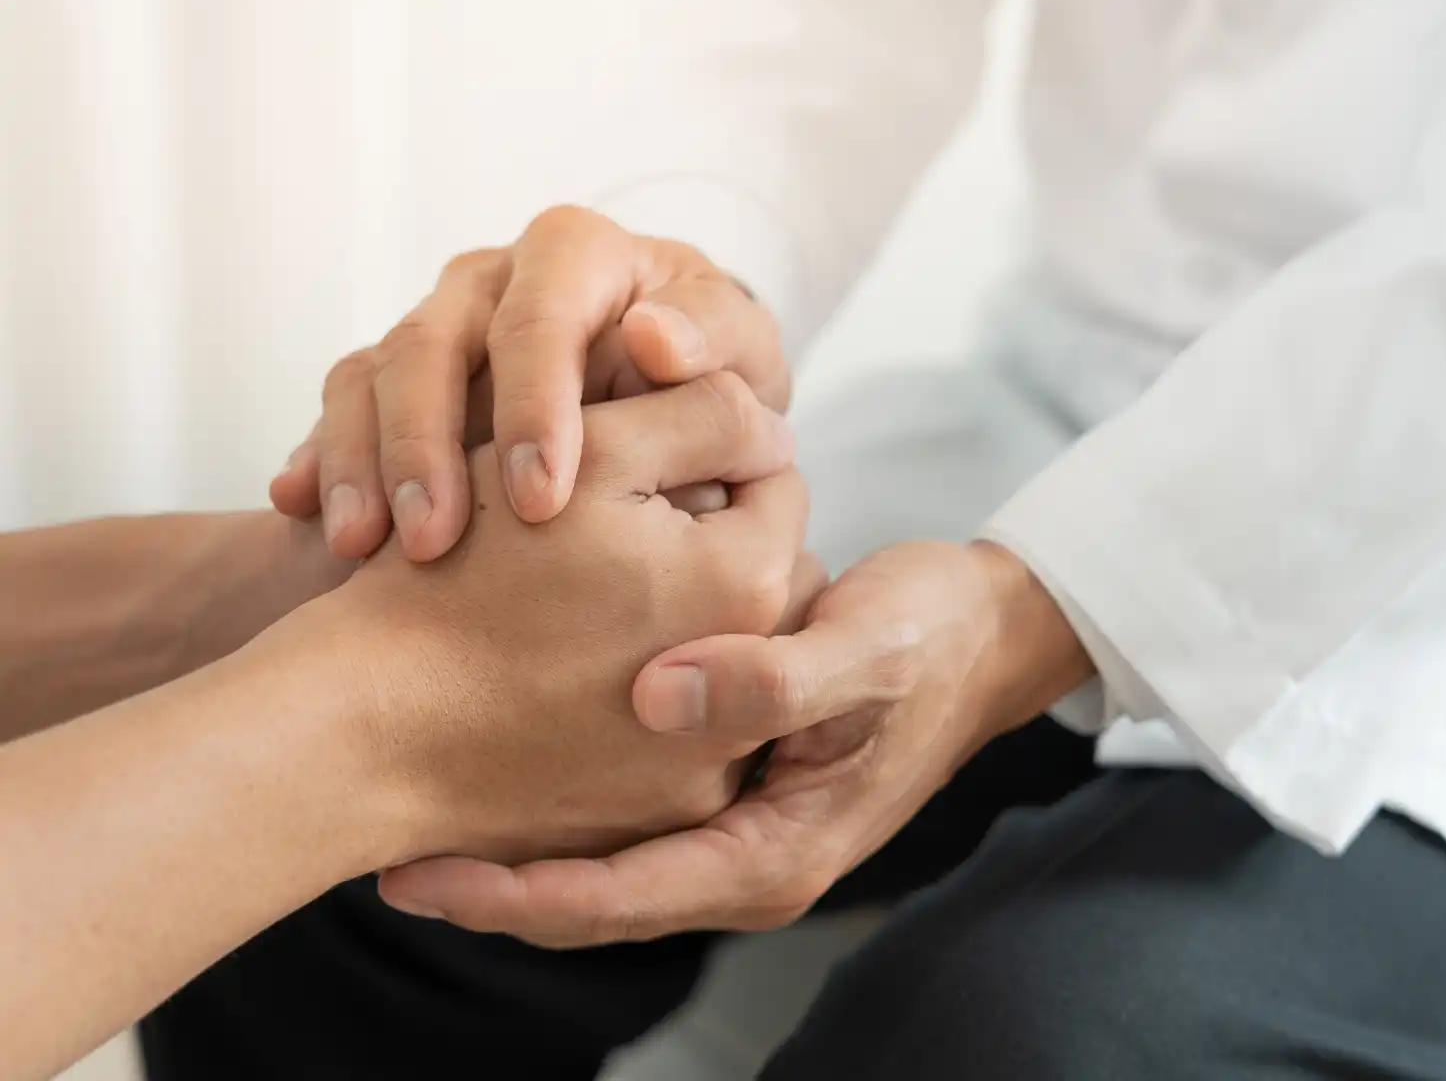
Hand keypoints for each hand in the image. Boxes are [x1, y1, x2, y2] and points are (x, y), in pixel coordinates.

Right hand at [269, 206, 788, 561]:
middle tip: (433, 539)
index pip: (540, 313)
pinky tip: (313, 522)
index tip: (541, 498)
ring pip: (371, 375)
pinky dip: (322, 463)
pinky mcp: (392, 378)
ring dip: (364, 463)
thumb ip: (713, 341)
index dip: (533, 402)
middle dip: (425, 443)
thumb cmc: (712, 378)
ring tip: (362, 547)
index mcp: (578, 255)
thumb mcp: (738, 356)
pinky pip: (337, 408)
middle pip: (432, 343)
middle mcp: (494, 279)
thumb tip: (655, 339)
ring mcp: (435, 325)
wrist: (665, 406)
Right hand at [277, 372, 817, 867]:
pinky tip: (565, 673)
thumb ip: (704, 413)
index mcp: (750, 585)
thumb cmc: (464, 577)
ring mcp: (703, 769)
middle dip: (702, 535)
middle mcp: (752, 692)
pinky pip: (673, 735)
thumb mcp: (591, 453)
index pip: (774, 481)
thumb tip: (771, 426)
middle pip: (754, 573)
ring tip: (582, 597)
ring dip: (674, 615)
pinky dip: (635, 697)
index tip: (645, 455)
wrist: (362, 731)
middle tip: (614, 524)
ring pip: (717, 653)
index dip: (710, 449)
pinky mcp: (651, 819)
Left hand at [376, 540, 1092, 941]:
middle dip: (487, 882)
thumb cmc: (928, 636)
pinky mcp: (720, 784)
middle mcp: (742, 858)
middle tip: (378, 848)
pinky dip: (551, 796)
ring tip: (406, 809)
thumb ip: (773, 676)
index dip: (512, 892)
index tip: (415, 870)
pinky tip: (490, 752)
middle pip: (589, 898)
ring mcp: (730, 826)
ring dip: (509, 842)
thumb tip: (658, 700)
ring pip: (596, 858)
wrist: (980, 632)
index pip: (617, 900)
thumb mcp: (865, 648)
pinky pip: (619, 812)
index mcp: (773, 854)